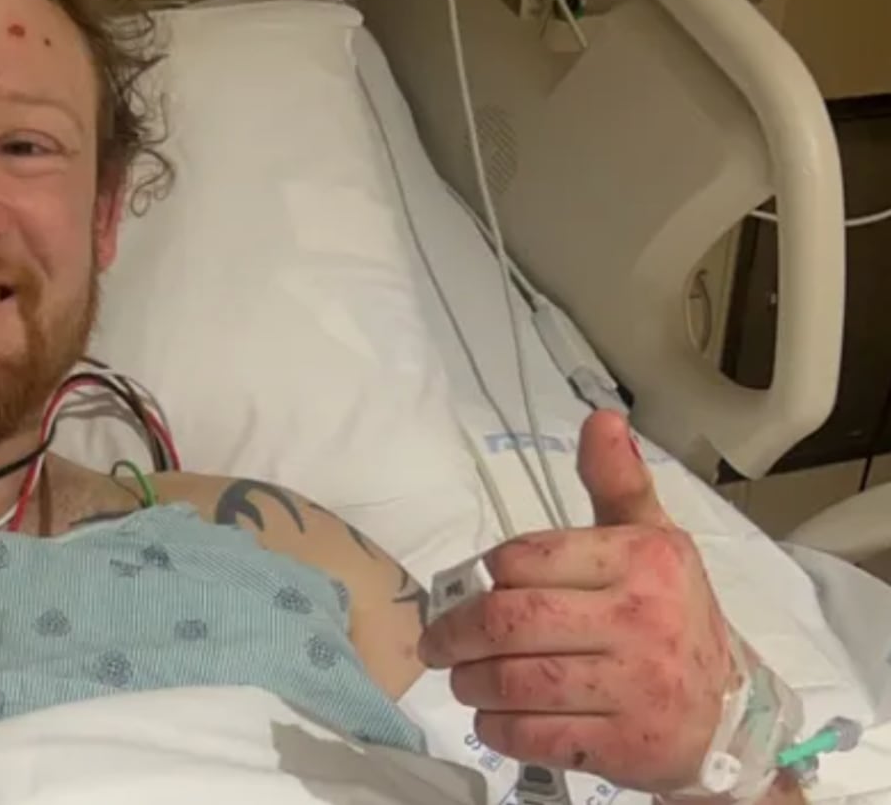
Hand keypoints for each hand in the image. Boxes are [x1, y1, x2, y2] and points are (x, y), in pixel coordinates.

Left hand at [418, 410, 734, 791]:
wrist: (729, 716)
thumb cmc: (672, 616)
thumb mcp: (653, 540)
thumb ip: (617, 483)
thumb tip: (602, 418)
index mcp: (642, 561)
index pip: (526, 557)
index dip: (490, 573)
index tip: (482, 586)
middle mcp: (642, 621)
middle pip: (509, 622)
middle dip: (455, 634)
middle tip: (437, 643)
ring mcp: (636, 689)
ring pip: (514, 682)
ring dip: (470, 682)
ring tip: (464, 678)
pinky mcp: (625, 746)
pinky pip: (532, 737)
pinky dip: (496, 728)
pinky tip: (493, 717)